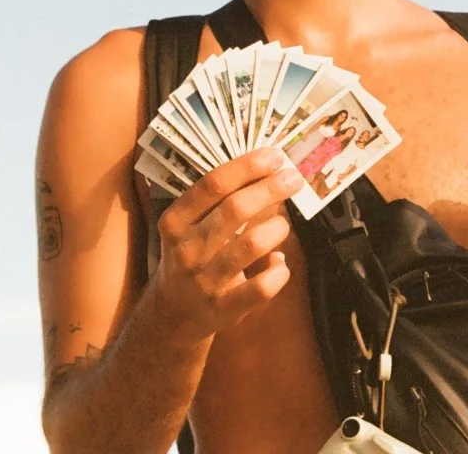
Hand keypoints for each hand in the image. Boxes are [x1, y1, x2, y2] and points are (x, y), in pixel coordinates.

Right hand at [153, 147, 303, 341]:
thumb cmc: (190, 255)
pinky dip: (279, 271)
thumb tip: (268, 171)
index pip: (212, 185)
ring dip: (276, 228)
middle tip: (293, 178)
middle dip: (270, 189)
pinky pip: (262, 287)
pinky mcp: (224, 308)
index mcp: (175, 221)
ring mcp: (205, 280)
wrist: (174, 312)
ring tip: (282, 223)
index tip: (274, 156)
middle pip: (235, 209)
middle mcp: (186, 249)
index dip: (247, 167)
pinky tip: (280, 263)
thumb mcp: (190, 226)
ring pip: (252, 244)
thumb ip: (220, 202)